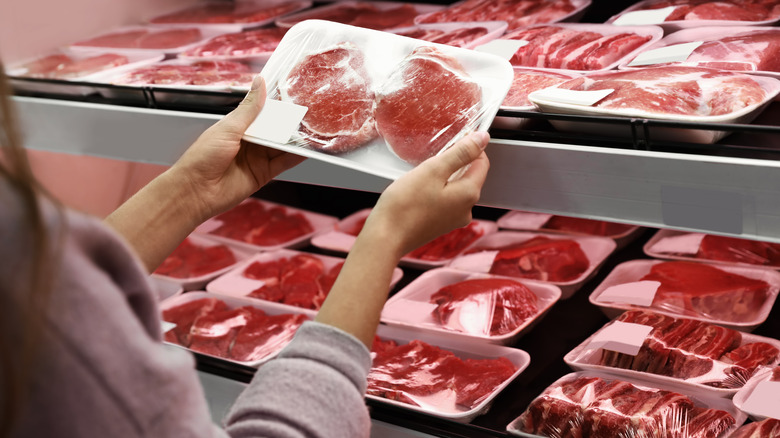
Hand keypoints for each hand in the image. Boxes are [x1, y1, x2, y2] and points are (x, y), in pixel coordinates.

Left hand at [170, 75, 305, 222]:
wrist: (197, 191)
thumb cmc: (203, 157)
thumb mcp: (228, 127)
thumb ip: (249, 108)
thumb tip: (259, 82)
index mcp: (238, 125)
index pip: (263, 111)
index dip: (277, 104)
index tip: (294, 94)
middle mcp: (250, 140)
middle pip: (275, 128)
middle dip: (290, 122)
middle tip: (309, 112)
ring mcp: (258, 157)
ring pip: (282, 145)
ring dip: (296, 139)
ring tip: (313, 129)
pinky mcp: (264, 173)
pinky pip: (285, 162)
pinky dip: (297, 156)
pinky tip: (307, 149)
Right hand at [363, 132, 490, 259]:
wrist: (385, 238)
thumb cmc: (404, 205)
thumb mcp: (433, 170)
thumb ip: (460, 153)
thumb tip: (482, 139)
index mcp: (469, 194)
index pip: (482, 163)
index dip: (471, 147)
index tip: (453, 140)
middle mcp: (466, 210)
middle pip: (469, 176)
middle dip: (454, 163)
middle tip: (431, 159)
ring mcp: (453, 220)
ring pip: (455, 188)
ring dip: (443, 177)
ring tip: (421, 176)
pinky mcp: (440, 225)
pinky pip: (444, 201)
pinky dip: (435, 191)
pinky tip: (418, 191)